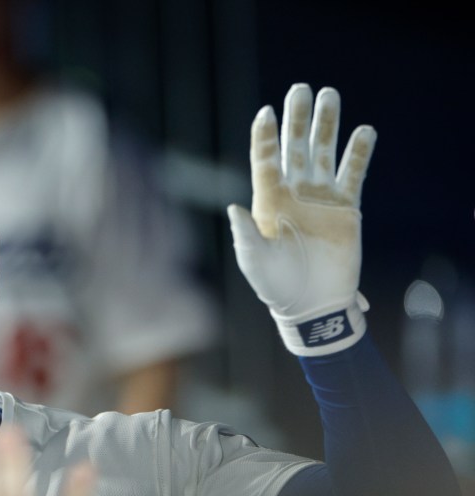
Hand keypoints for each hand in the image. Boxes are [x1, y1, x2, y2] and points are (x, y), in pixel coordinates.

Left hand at [227, 83, 376, 355]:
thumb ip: (245, 235)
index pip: (264, 161)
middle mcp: (293, 193)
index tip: (266, 111)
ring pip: (324, 153)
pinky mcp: (346, 208)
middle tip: (301, 88)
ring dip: (326, 125)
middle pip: (294, 148)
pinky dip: (358, 153)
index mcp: (268, 202)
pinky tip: (364, 131)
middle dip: (297, 120)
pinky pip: (353, 174)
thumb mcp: (255, 260)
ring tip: (330, 95)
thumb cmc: (276, 285)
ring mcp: (319, 198)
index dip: (265, 137)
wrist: (311, 304)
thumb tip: (233, 208)